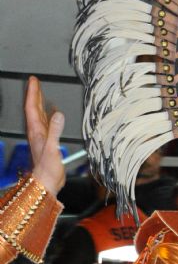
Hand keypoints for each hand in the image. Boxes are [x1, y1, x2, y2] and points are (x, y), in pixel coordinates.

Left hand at [24, 76, 64, 195]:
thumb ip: (55, 131)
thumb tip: (59, 114)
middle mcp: (37, 132)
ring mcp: (42, 138)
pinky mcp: (48, 143)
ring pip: (39, 116)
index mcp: (36, 131)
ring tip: (42, 94)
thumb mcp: (52, 148)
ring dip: (40, 104)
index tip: (33, 81)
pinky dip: (49, 116)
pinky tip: (53, 115)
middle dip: (35, 95)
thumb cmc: (47, 169)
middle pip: (34, 109)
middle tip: (36, 82)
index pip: (32, 108)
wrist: (47, 183)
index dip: (32, 93)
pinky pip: (47, 124)